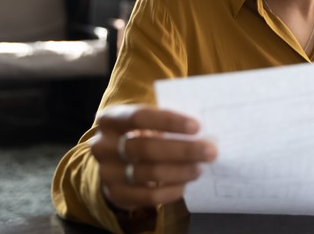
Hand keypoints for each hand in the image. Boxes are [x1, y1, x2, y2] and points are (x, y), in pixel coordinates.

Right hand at [90, 104, 217, 210]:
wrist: (116, 164)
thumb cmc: (140, 135)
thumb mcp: (146, 123)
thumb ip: (167, 123)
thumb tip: (206, 128)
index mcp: (110, 120)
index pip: (139, 117)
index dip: (169, 121)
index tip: (196, 127)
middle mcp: (103, 145)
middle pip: (146, 147)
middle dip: (183, 150)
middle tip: (210, 151)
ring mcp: (107, 172)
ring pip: (149, 173)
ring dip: (180, 171)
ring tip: (200, 168)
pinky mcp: (116, 194)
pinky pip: (148, 197)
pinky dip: (171, 191)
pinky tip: (185, 184)